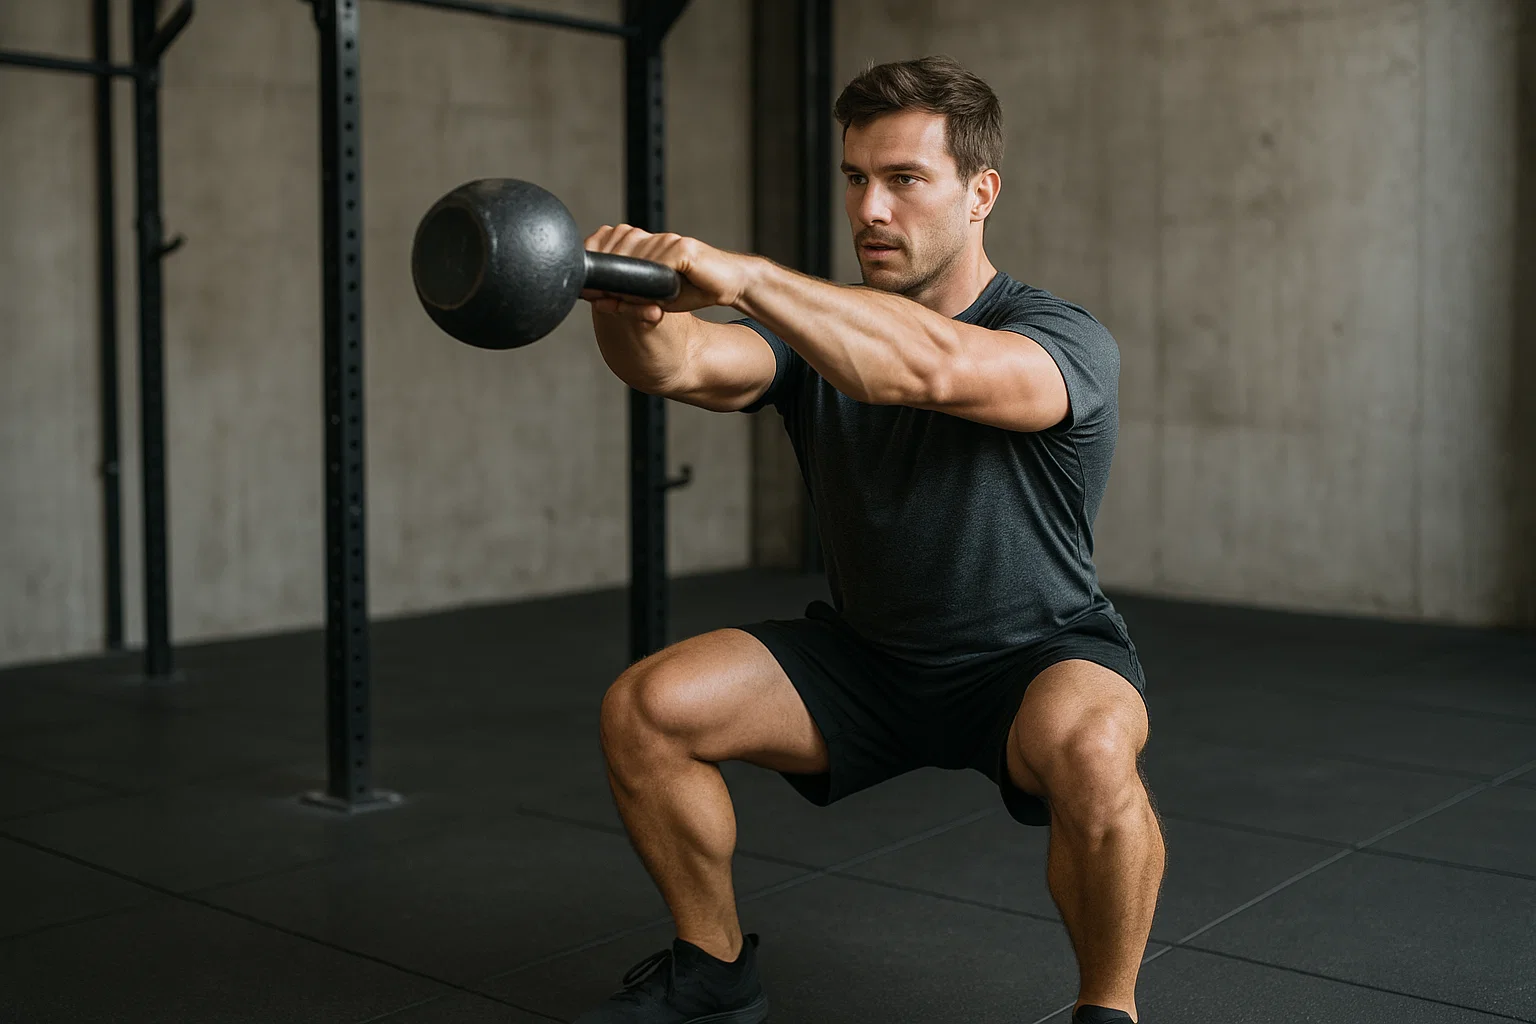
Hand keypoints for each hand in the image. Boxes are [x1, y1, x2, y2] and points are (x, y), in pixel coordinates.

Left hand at [580, 224, 752, 323]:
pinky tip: (644, 298)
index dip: (599, 265)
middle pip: (618, 251)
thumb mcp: (658, 299)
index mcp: (646, 244)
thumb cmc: (697, 289)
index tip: (590, 289)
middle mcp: (655, 238)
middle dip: (607, 278)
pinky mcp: (682, 248)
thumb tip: (605, 303)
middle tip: (599, 300)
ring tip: (617, 303)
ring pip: (634, 260)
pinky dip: (647, 284)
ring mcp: (668, 241)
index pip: (610, 244)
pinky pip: (656, 266)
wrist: (731, 283)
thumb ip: (634, 298)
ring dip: (624, 284)